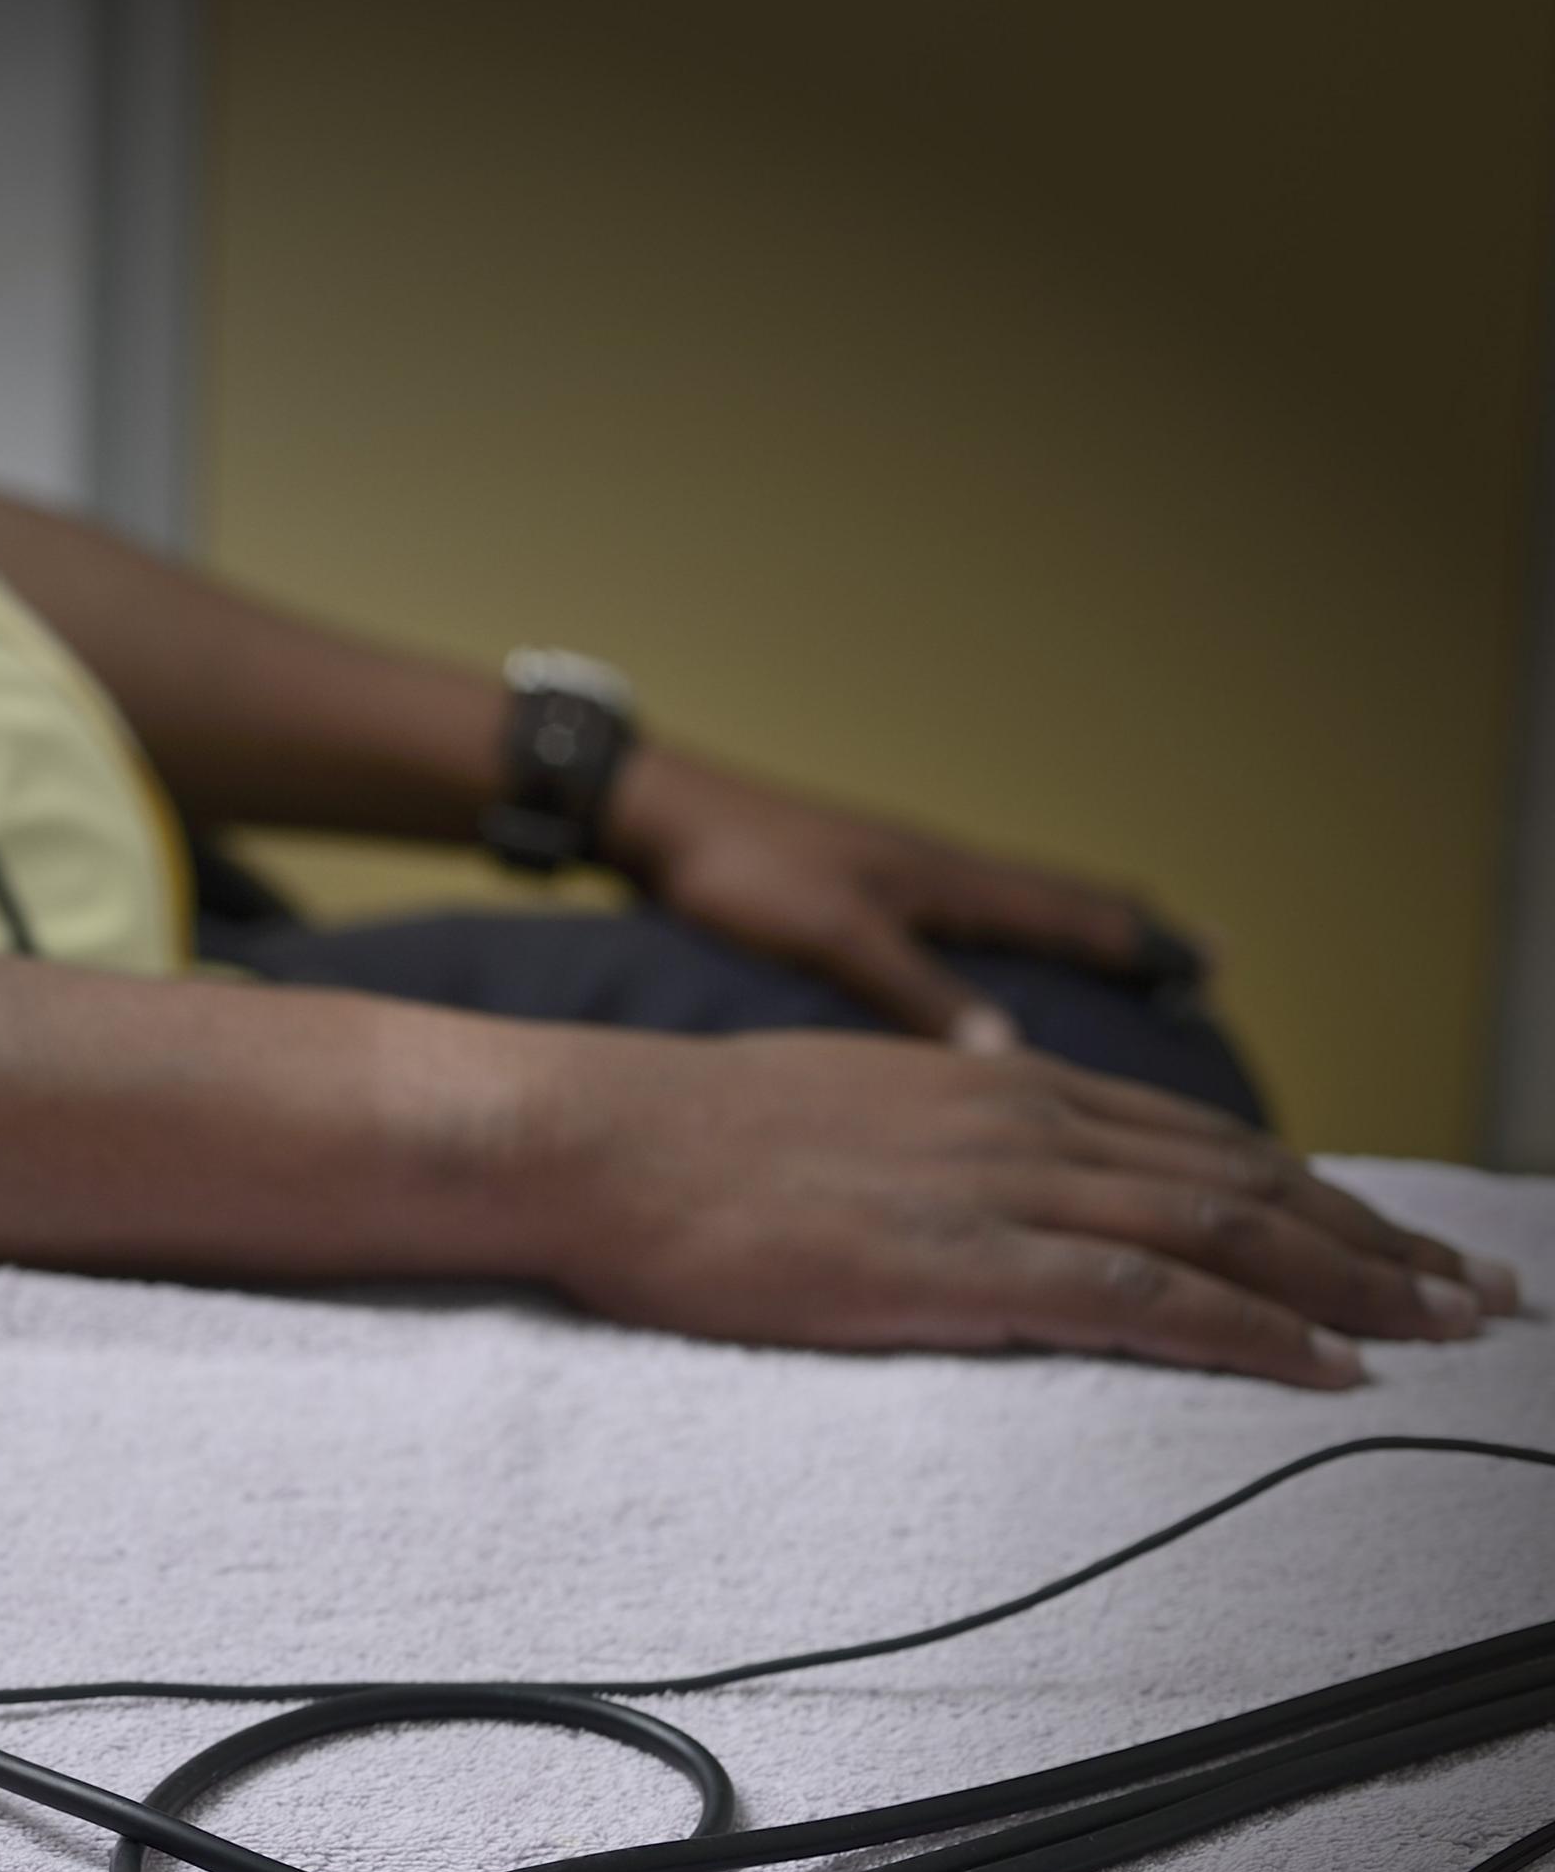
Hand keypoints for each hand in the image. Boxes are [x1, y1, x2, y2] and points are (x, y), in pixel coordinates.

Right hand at [540, 1029, 1520, 1386]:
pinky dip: (1247, 1331)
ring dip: (1349, 1285)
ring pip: (1222, 1232)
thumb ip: (936, 1142)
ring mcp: (998, 1189)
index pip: (1195, 1140)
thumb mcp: (841, 1111)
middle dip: (1372, 1239)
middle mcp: (1022, 1120)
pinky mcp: (961, 1261)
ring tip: (1438, 1328)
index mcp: (993, 1086)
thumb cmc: (687, 1141)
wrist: (595, 1136)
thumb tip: (984, 1186)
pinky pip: (1143, 1296)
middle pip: (1242, 1181)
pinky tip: (1316, 1368)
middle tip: (1472, 1290)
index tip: (1391, 1234)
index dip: (1312, 1190)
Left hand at [610, 751, 1160, 1049]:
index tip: (1216, 965)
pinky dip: (1002, 942)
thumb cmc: (739, 870)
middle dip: (1129, 938)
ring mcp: (899, 880)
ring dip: (1071, 936)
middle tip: (1199, 965)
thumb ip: (917, 992)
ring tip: (1119, 964)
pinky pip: (960, 921)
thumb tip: (1012, 1055)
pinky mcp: (853, 893)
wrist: (655, 816)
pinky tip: (990, 965)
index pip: (1077, 913)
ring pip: (1014, 910)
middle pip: (1062, 906)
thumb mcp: (834, 936)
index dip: (1146, 944)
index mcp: (951, 881)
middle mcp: (940, 873)